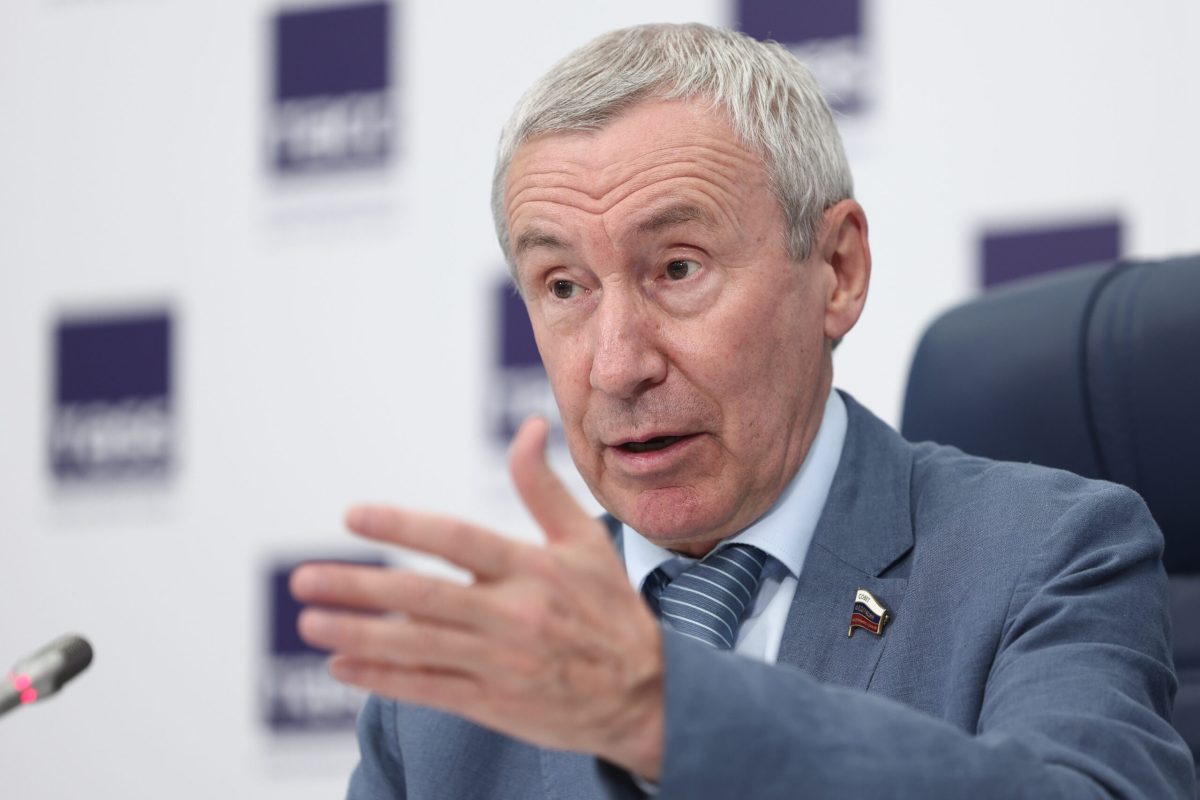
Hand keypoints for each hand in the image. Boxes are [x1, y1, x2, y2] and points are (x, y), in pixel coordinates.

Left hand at [289, 417, 664, 778]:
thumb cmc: (611, 612)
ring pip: (417, 646)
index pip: (457, 539)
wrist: (647, 696)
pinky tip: (344, 667)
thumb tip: (530, 425)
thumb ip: (544, 488)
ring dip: (358, 633)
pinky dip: (384, 680)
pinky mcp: (495, 704)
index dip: (403, 526)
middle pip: (423, 596)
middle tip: (303, 576)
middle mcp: (514, 615)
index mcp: (534, 569)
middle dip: (359, 585)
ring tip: (310, 620)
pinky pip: (430, 690)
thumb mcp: (585, 544)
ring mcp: (501, 663)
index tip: (353, 515)